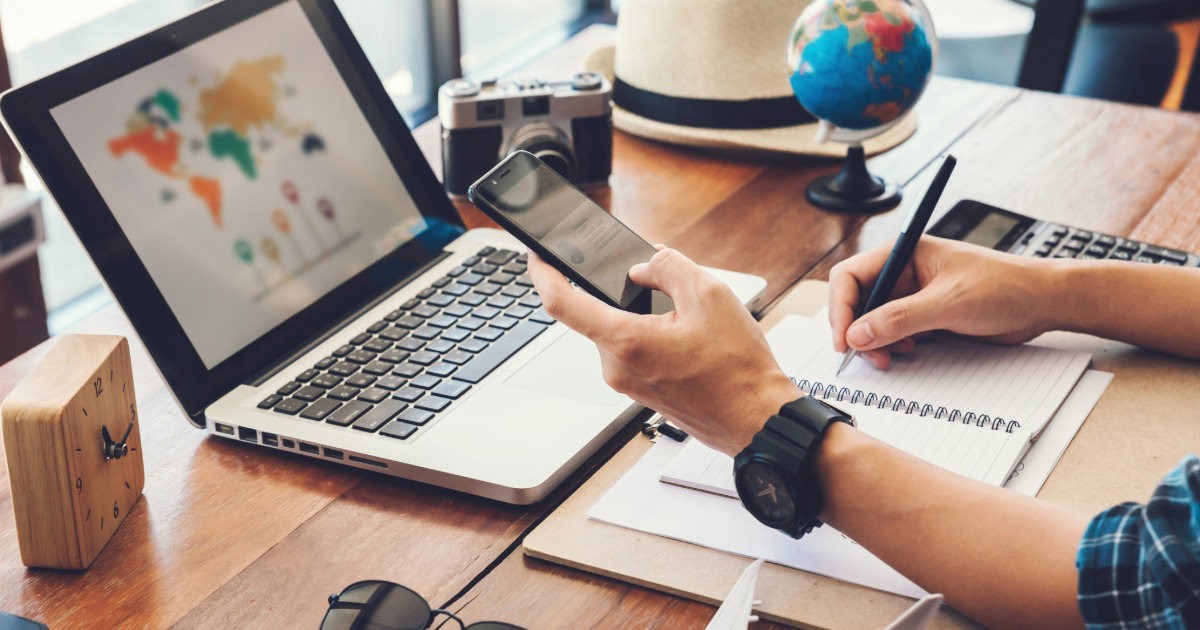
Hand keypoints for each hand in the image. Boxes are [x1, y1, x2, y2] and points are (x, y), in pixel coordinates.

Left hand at [528, 247, 799, 456]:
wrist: (756, 420)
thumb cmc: (738, 369)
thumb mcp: (710, 294)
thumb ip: (668, 267)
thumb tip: (643, 265)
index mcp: (625, 341)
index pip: (562, 302)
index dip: (543, 272)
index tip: (537, 254)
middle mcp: (616, 367)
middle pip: (600, 311)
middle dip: (625, 291)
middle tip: (666, 286)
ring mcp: (626, 383)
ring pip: (619, 330)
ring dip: (644, 315)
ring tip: (689, 321)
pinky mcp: (639, 391)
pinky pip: (632, 350)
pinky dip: (651, 334)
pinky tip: (688, 340)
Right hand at [829, 236, 1060, 369]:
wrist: (1042, 302)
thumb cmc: (1004, 286)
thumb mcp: (948, 303)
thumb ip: (899, 319)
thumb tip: (858, 334)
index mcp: (902, 254)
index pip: (851, 276)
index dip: (841, 308)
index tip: (844, 339)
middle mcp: (903, 272)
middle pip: (857, 301)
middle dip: (857, 330)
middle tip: (867, 356)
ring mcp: (913, 295)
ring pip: (873, 320)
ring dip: (875, 341)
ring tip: (890, 357)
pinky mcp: (926, 315)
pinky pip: (894, 331)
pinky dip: (893, 345)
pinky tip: (909, 351)